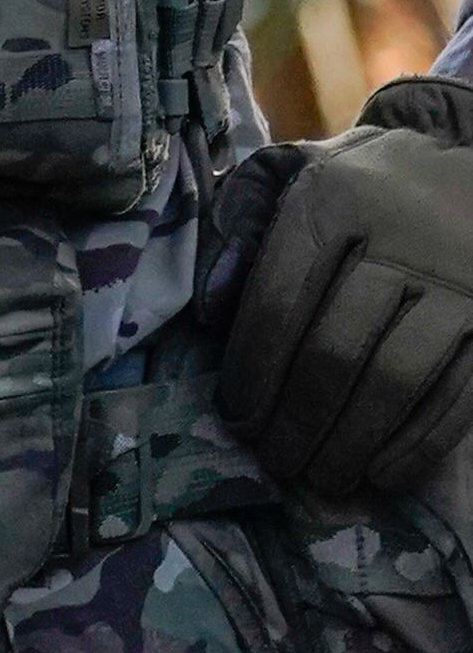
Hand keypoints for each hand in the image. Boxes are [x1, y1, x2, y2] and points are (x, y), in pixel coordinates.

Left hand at [225, 107, 472, 503]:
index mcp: (334, 203)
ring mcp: (462, 282)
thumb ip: (240, 228)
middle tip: (274, 461)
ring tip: (321, 477)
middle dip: (296, 418)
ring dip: (353, 441)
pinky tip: (383, 472)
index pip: (278, 301)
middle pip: (336, 350)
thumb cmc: (364, 182)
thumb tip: (206, 312)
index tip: (236, 417)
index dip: (251, 370)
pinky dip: (420, 443)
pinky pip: (460, 395)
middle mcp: (402, 241)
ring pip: (397, 380)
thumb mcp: (293, 174)